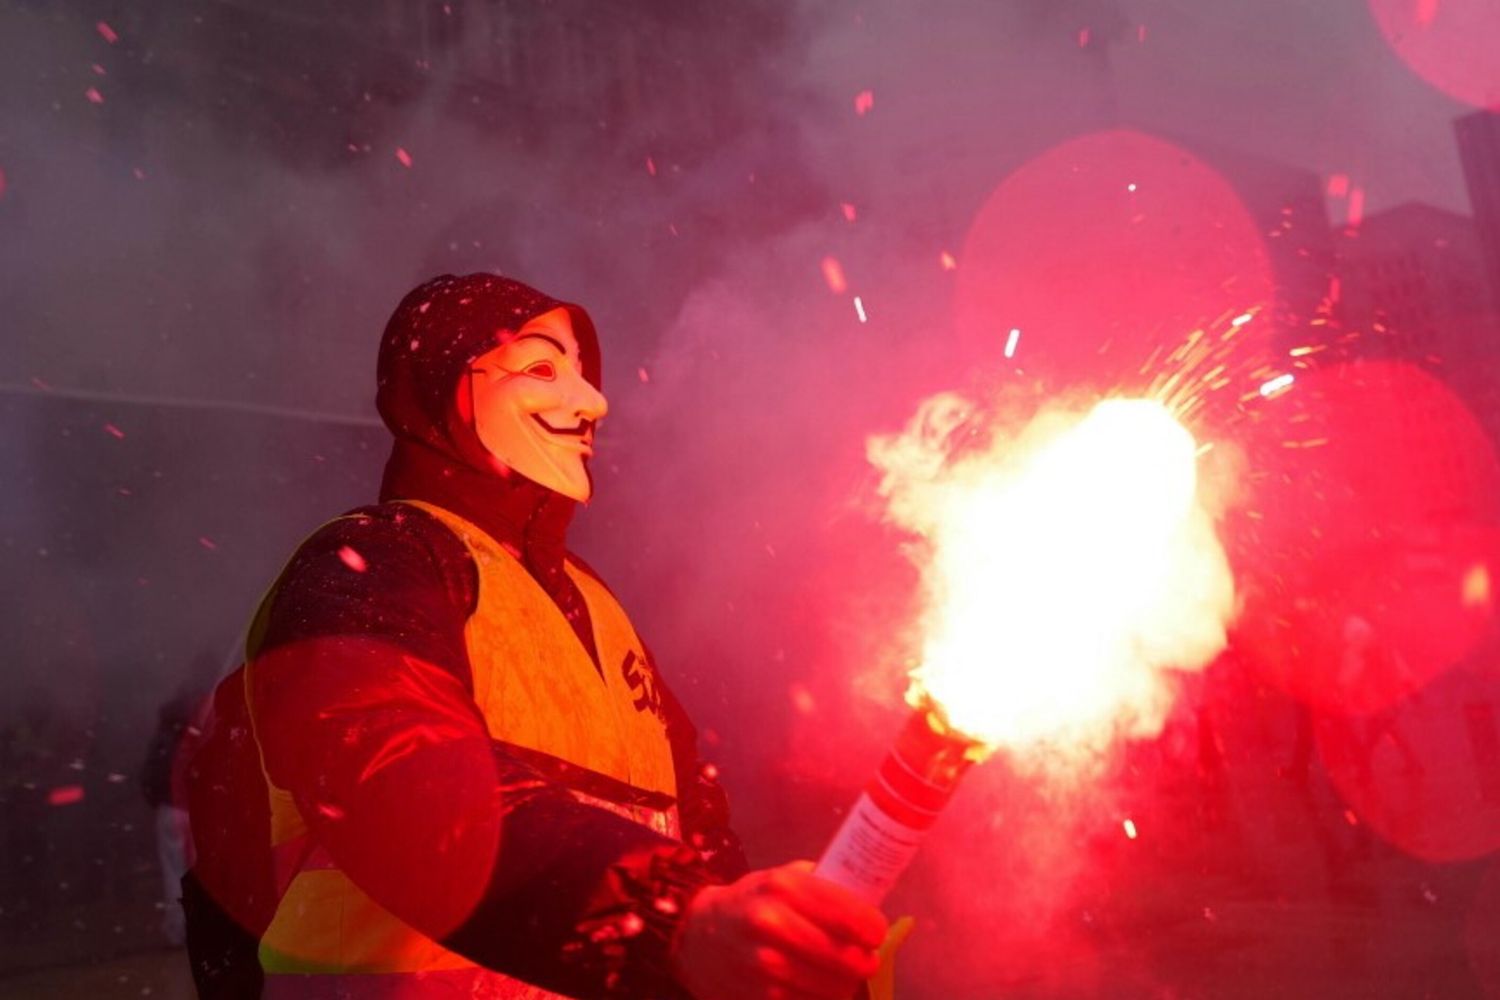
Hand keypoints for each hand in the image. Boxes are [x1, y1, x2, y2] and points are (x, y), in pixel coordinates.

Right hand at [673, 861, 886, 999]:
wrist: (697, 937)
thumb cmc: (751, 903)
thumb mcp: (781, 878)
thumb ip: (823, 885)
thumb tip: (871, 902)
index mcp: (784, 887)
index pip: (852, 916)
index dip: (875, 929)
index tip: (876, 933)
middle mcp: (773, 924)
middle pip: (848, 957)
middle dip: (866, 961)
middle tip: (865, 958)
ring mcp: (765, 965)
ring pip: (835, 988)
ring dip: (846, 984)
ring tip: (842, 974)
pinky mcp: (762, 997)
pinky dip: (823, 999)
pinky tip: (817, 988)